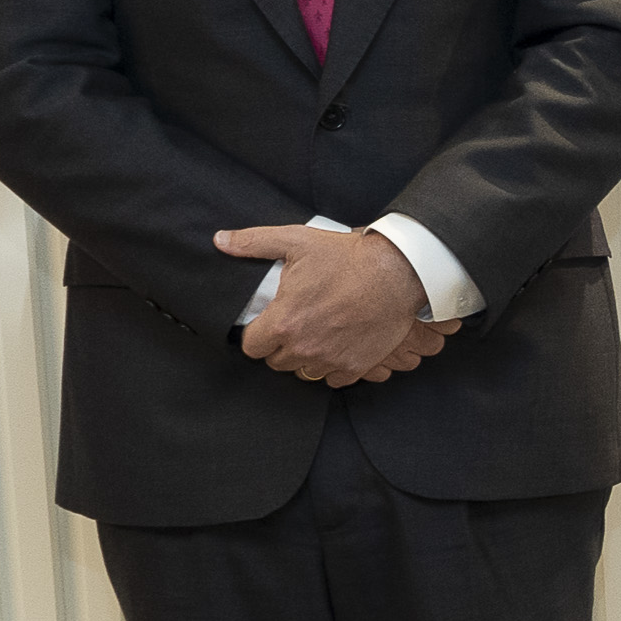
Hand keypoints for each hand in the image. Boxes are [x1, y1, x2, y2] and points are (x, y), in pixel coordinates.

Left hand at [220, 223, 436, 385]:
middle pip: (276, 362)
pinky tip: (338, 346)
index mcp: (284, 322)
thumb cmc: (348, 258)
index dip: (257, 336)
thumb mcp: (297, 241)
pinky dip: (333, 367)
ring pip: (303, 373)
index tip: (268, 325)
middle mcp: (304, 347)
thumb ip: (254, 243)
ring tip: (316, 336)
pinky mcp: (356, 366)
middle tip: (295, 326)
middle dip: (281, 346)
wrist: (399, 273)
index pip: (251, 348)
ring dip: (306, 358)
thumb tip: (221, 240)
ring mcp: (331, 359)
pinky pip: (333, 379)